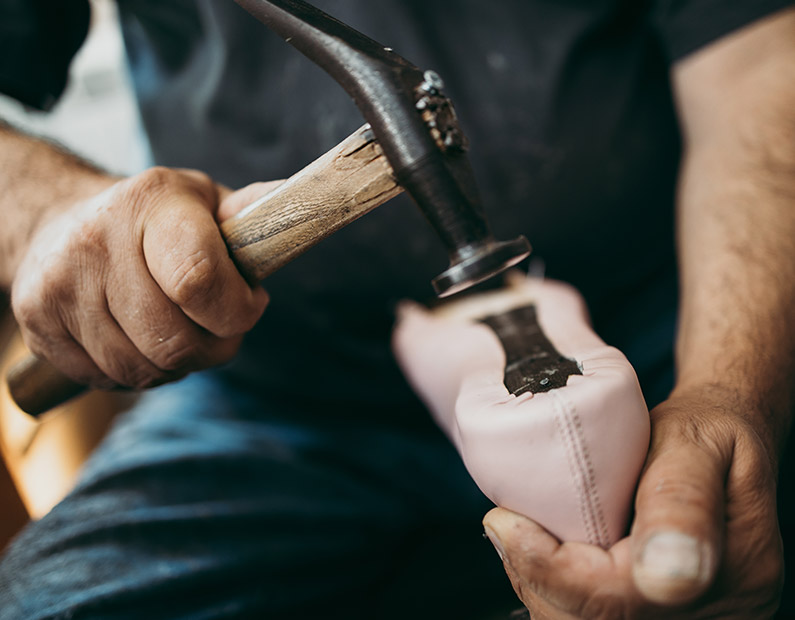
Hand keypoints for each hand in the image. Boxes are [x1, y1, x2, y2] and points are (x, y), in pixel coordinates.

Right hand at [11, 167, 273, 389]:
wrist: (64, 222)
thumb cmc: (158, 220)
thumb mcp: (206, 202)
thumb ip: (254, 214)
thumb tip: (302, 212)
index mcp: (151, 203)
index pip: (198, 280)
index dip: (236, 311)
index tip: (250, 305)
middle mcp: (96, 240)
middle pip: (175, 340)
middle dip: (214, 346)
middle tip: (220, 327)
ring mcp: (60, 284)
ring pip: (142, 369)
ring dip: (176, 364)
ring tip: (179, 330)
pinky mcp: (37, 323)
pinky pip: (107, 380)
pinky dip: (138, 372)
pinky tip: (140, 339)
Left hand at [482, 387, 783, 617]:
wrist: (722, 439)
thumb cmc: (709, 431)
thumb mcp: (697, 444)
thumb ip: (681, 501)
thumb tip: (666, 575)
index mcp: (733, 572)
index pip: (620, 598)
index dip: (548, 567)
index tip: (504, 521)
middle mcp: (719, 611)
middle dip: (538, 578)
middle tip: (507, 524)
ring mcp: (693, 617)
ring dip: (544, 586)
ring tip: (523, 534)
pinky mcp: (667, 613)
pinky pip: (597, 617)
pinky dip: (560, 590)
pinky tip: (547, 553)